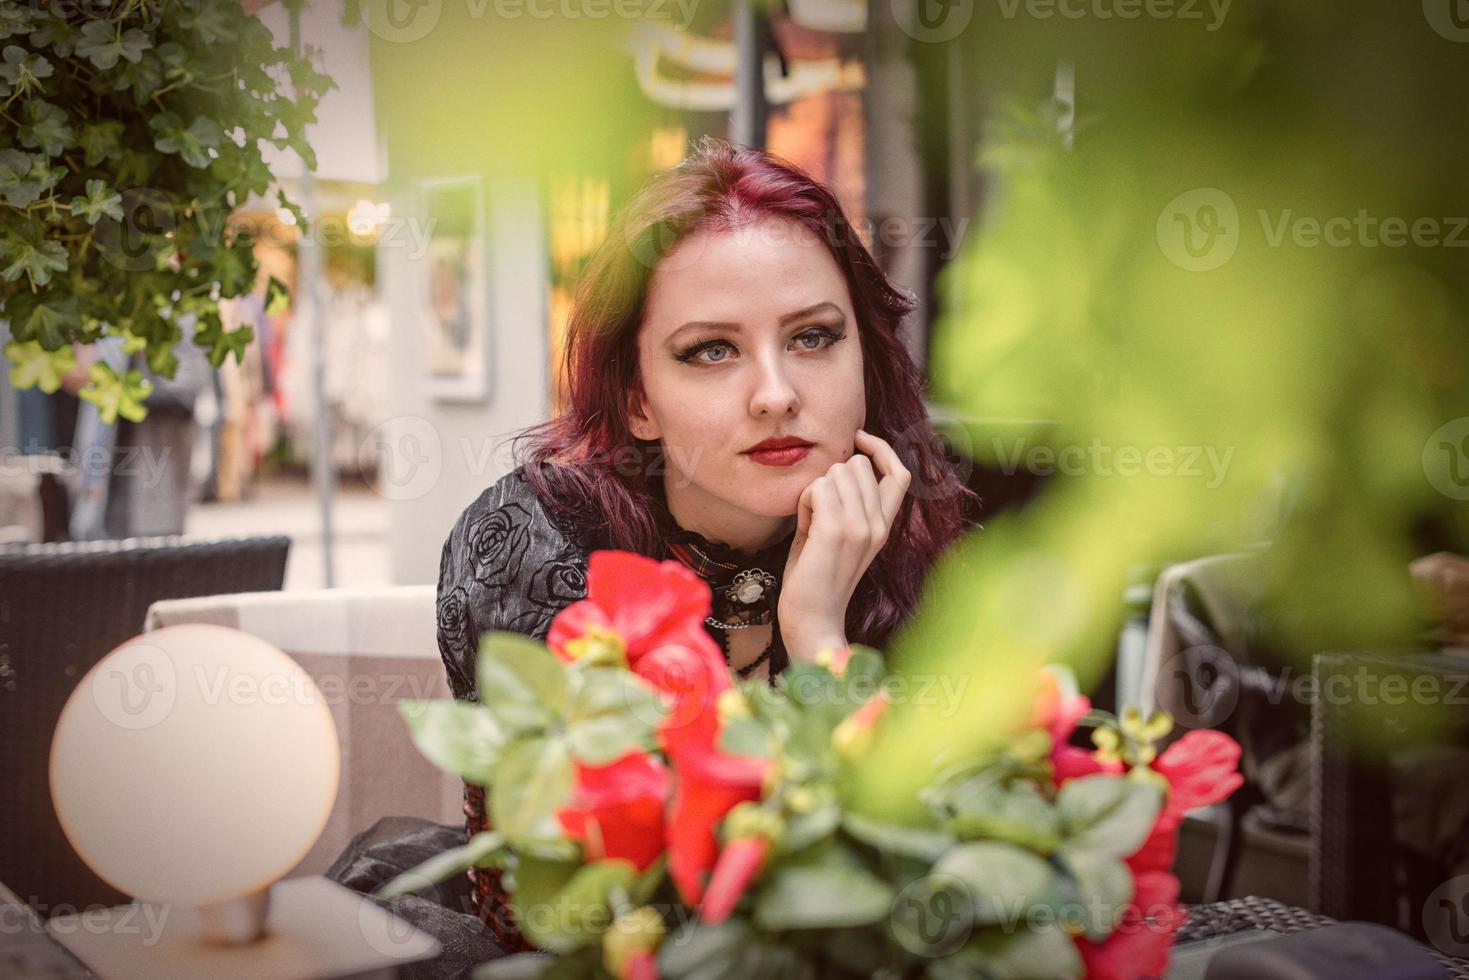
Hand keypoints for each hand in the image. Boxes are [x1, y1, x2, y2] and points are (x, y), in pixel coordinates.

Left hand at [779, 429, 910, 662]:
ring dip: (815, 491)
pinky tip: (804, 525)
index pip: (900, 473)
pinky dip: (804, 501)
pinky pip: (817, 488)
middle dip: (831, 478)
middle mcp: (879, 524)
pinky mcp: (837, 531)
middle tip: (818, 512)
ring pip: (836, 472)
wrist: (812, 619)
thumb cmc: (816, 575)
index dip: (881, 449)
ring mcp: (861, 527)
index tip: (858, 439)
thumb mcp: (840, 534)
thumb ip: (848, 503)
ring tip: (811, 523)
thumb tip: (840, 464)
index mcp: (884, 525)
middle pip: (858, 465)